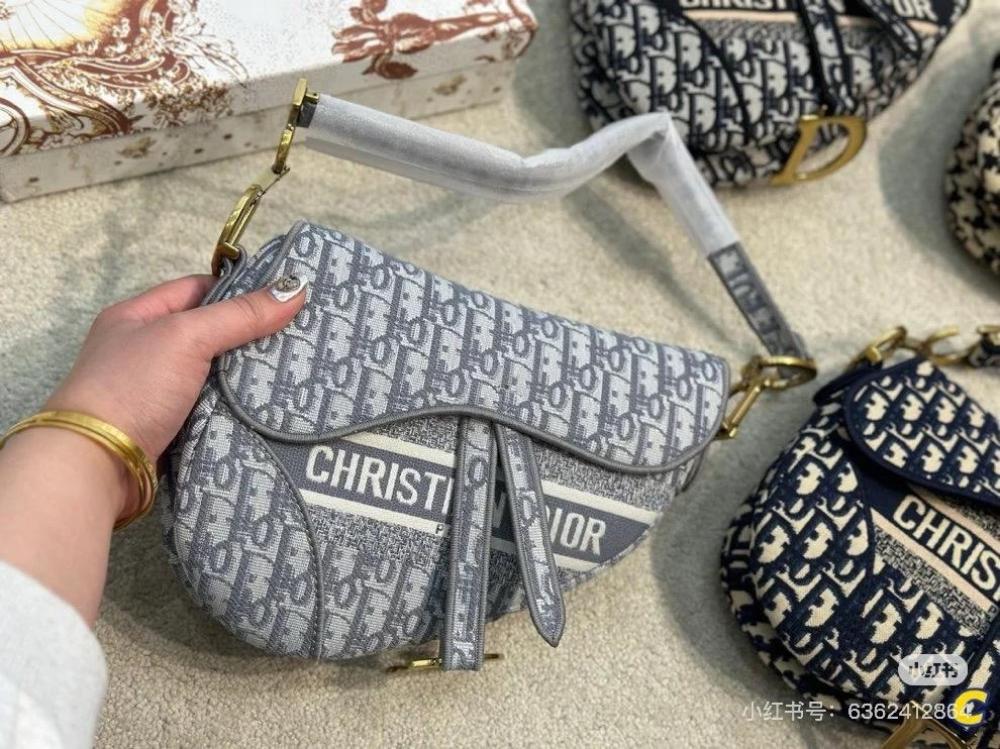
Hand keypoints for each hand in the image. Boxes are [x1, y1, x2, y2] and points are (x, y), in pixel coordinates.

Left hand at [42, 273, 306, 516]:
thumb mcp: (186, 337)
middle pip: (210, 333)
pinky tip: (268, 407)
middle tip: (297, 337)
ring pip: (214, 374)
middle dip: (250, 337)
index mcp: (137, 316)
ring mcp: (156, 391)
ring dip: (246, 377)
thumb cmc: (134, 387)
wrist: (97, 465)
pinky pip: (212, 408)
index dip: (239, 292)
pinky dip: (236, 408)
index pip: (198, 290)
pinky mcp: (170, 427)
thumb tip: (296, 287)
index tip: (282, 300)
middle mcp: (145, 350)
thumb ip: (240, 315)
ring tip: (293, 371)